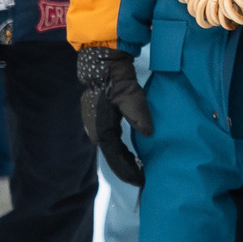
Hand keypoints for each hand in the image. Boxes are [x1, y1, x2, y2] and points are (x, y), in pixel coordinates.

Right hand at [78, 46, 153, 186]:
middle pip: (112, 155)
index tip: (140, 181)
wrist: (100, 60)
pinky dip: (120, 148)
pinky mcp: (98, 117)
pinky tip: (128, 151)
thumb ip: (139, 116)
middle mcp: (95, 130)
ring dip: (123, 158)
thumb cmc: (115, 79)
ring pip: (111, 148)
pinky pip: (110, 139)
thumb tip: (148, 134)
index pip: (116, 157)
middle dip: (126, 167)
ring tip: (137, 167)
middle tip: (142, 177)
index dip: (128, 170)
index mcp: (102, 128)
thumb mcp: (130, 96)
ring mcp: (95, 123)